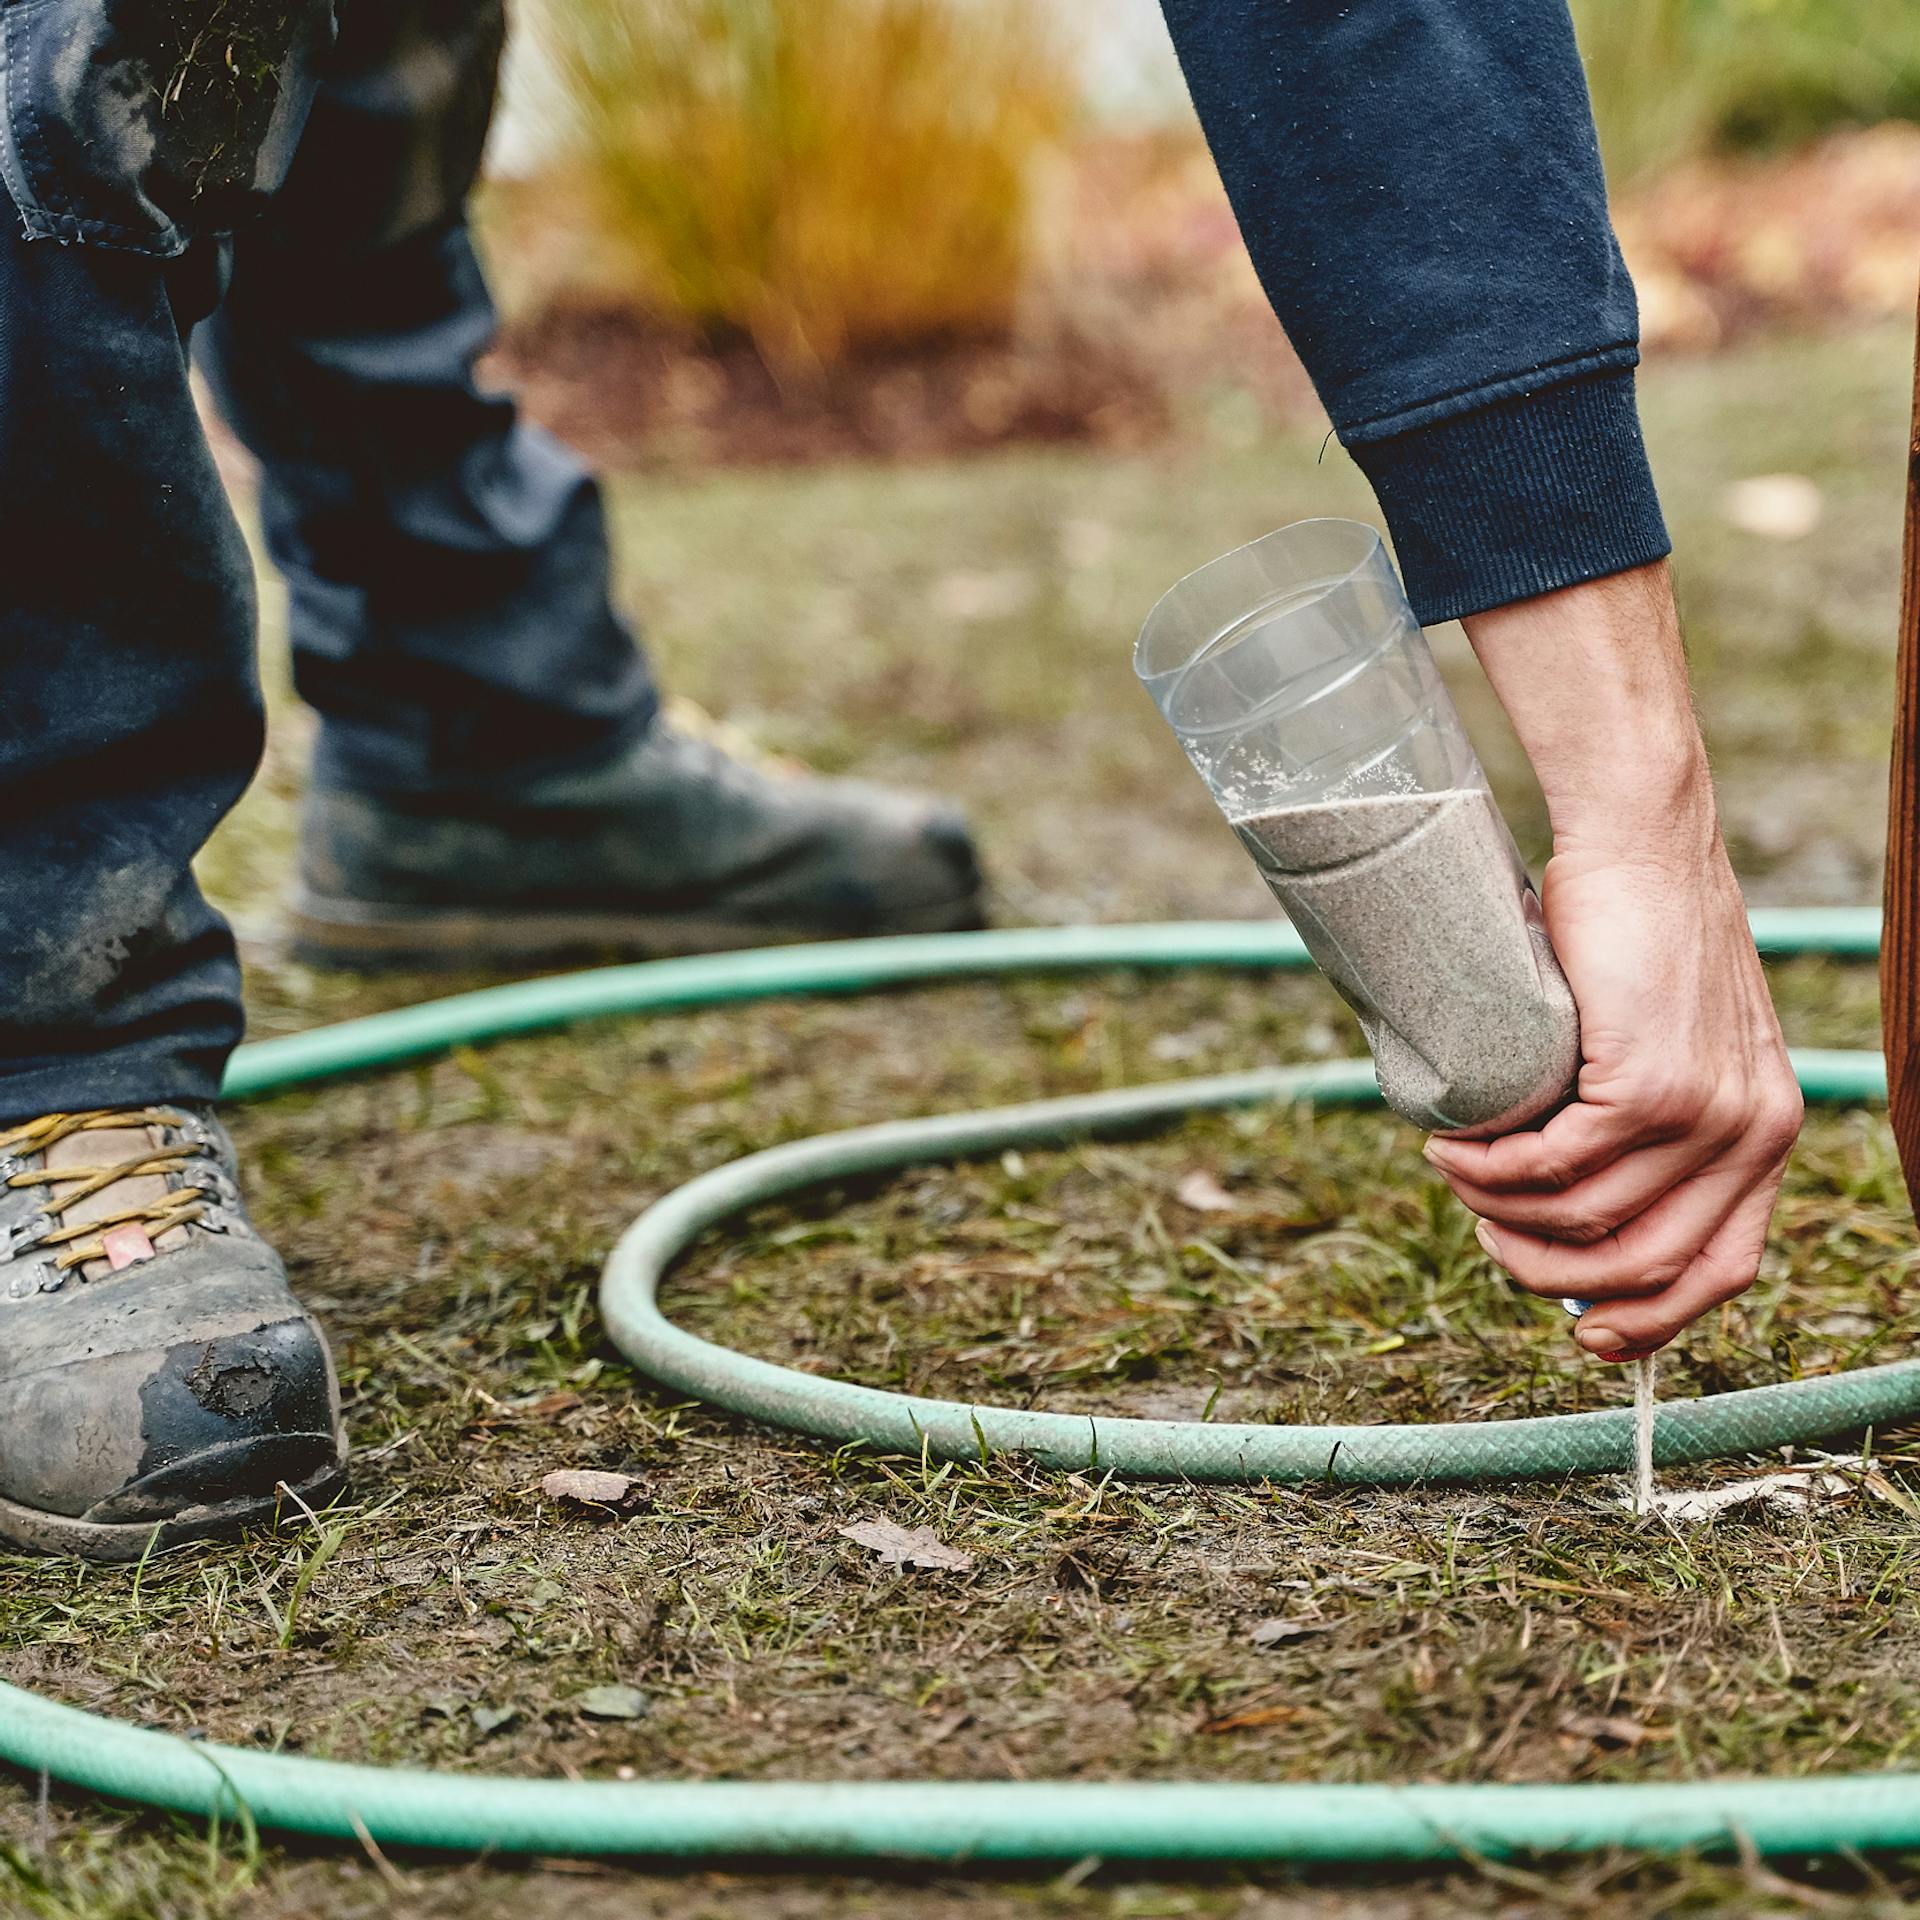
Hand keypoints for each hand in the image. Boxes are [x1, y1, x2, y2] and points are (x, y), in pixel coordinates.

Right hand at [1426, 564, 1801, 1358]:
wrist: (1642, 839)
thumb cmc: (1636, 932)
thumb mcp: (1667, 1038)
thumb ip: (1649, 1120)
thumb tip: (1573, 1209)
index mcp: (1767, 1133)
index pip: (1722, 1269)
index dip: (1648, 1318)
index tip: (1581, 1327)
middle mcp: (1752, 1134)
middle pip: (1644, 1266)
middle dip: (1544, 1270)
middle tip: (1484, 1227)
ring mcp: (1706, 1112)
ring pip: (1585, 1218)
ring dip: (1498, 1209)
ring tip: (1454, 1167)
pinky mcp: (1651, 1081)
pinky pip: (1555, 1165)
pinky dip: (1492, 1169)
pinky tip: (1457, 1143)